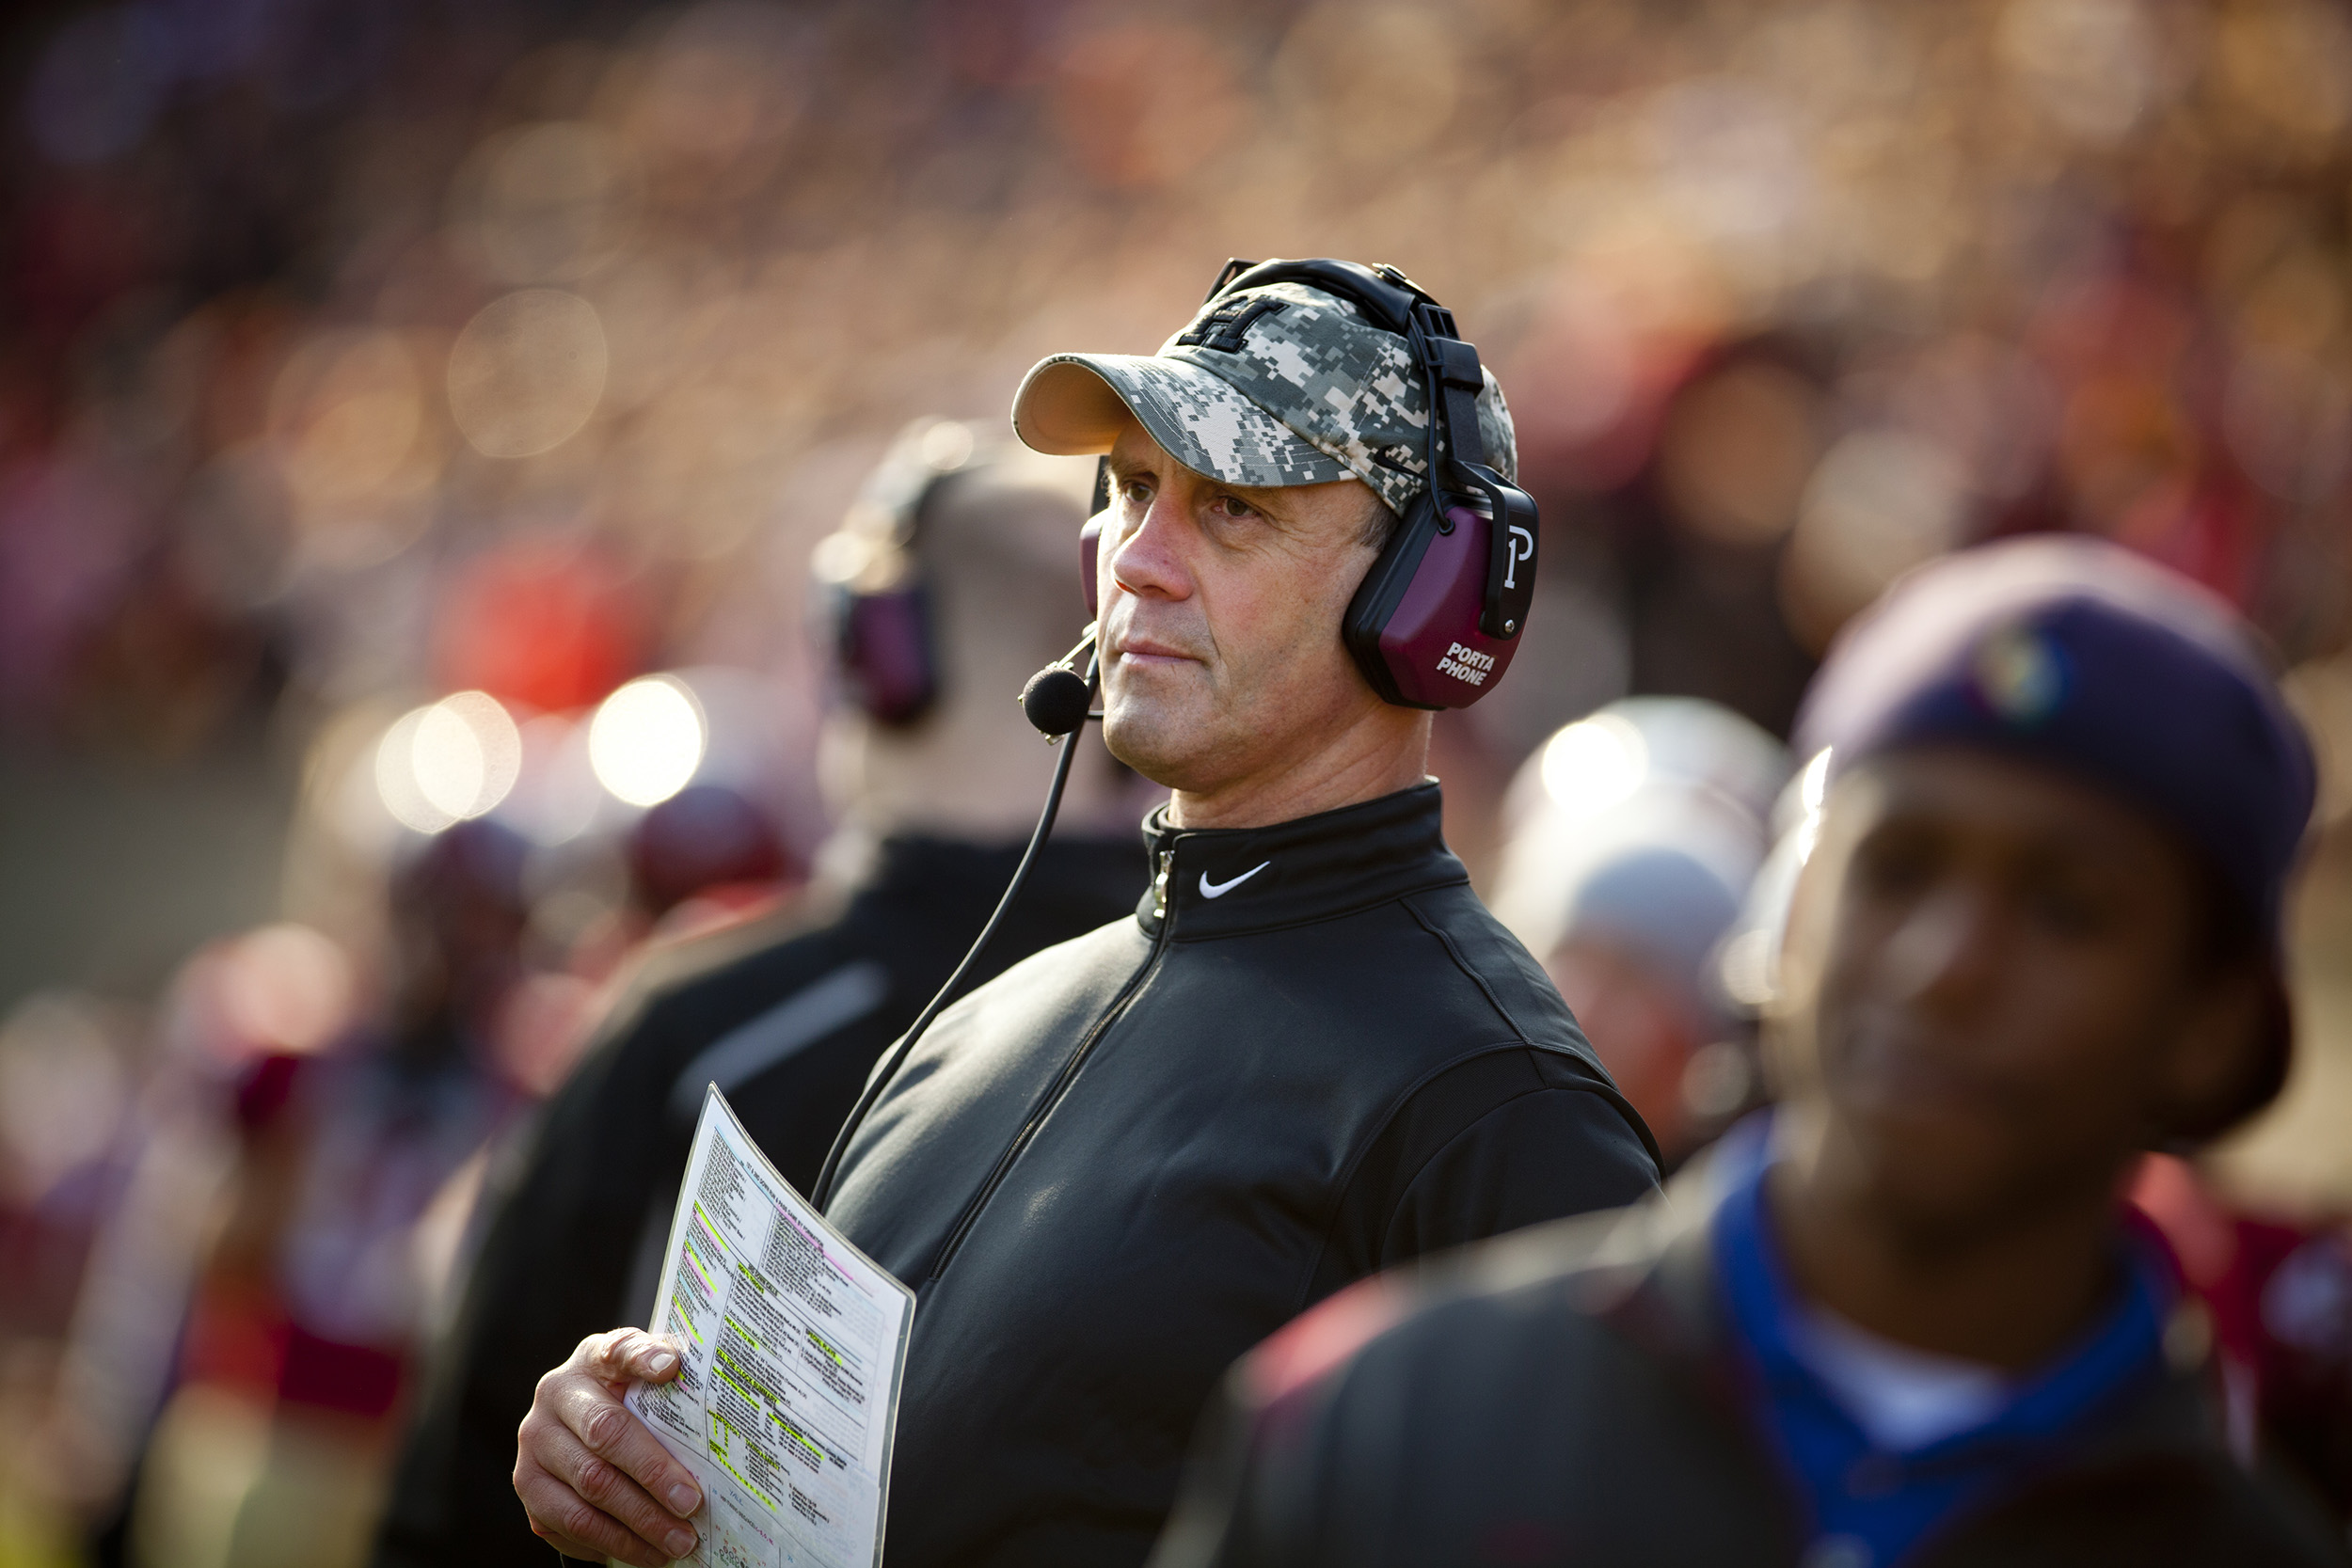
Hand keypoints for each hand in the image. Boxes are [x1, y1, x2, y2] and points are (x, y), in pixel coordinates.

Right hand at [515, 1329, 703, 1564]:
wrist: (581, 1420)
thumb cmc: (627, 1392)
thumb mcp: (642, 1365)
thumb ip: (658, 1358)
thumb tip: (673, 1364)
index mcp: (584, 1365)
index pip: (615, 1357)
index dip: (641, 1362)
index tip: (670, 1370)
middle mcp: (549, 1409)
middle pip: (601, 1449)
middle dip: (652, 1481)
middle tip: (691, 1506)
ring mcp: (532, 1455)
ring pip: (583, 1501)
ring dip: (635, 1529)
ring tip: (678, 1543)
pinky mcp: (530, 1494)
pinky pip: (569, 1529)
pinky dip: (611, 1545)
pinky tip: (647, 1552)